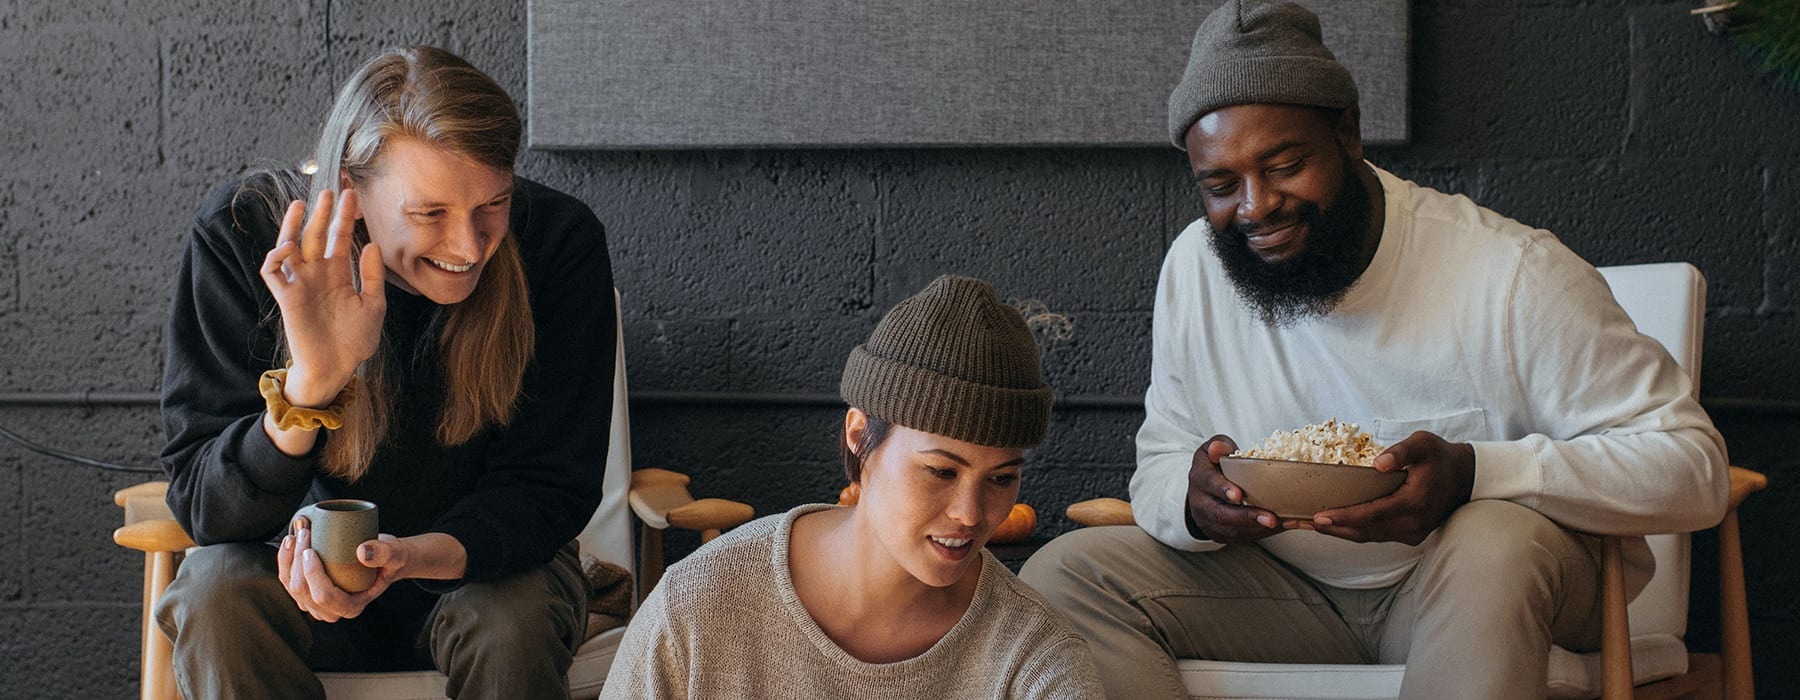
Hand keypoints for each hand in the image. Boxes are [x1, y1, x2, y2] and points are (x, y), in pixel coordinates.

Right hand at [258, 189, 385, 406]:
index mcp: (338, 274)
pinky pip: (273, 272)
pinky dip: (275, 257)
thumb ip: (372, 276)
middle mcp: (317, 274)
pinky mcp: (286, 298)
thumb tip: (372, 244)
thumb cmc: (355, 340)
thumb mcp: (374, 305)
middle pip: (316, 235)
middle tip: (330, 190)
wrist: (337, 368)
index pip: (340, 238)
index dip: (345, 217)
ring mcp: (300, 284)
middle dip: (321, 213)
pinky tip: (286, 246)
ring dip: (293, 226)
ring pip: (291, 246)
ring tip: (301, 205)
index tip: (353, 195)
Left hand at [277, 516, 396, 621]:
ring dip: (288, 558)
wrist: (384, 561)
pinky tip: (290, 542)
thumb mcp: (396, 554)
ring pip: (291, 585)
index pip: (324, 596)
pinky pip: (288, 581)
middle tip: (305, 532)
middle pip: (303, 590)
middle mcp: (331, 611)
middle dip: (297, 559)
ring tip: (296, 533)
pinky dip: (285, 560)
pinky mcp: (307, 594)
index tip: (311, 550)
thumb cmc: (389, 560)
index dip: (312, 575)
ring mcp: (316, 605)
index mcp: (351, 607)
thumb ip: (385, 553)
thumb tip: (362, 552)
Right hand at [1185, 435, 1283, 543]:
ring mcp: (1209, 522)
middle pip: (1221, 514)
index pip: (1209, 483)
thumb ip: (1219, 446)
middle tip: (1270, 518)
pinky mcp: (1220, 534)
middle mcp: (1201, 503)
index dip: (1223, 489)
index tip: (1238, 495)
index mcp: (1199, 478)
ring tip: (1281, 523)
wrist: (1200, 491)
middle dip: (1247, 517)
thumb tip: (1218, 449)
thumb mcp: (1212, 450)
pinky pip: (1240, 537)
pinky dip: (1262, 533)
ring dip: (1258, 529)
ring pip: (1232, 530)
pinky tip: (1280, 527)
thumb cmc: (1212, 467)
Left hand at [1304, 431, 1475, 544]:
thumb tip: (1379, 463)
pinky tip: (1335, 524)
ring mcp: (1411, 533)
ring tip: (1310, 525)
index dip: (1344, 517)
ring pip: (1369, 537)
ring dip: (1339, 532)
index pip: (1372, 514)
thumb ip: (1402, 451)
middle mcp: (1412, 524)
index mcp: (1414, 502)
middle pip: (1365, 531)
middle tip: (1302, 522)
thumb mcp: (1423, 444)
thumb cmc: (1440, 457)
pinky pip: (1376, 536)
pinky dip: (1354, 531)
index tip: (1319, 516)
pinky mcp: (1410, 535)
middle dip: (1332, 528)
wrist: (1465, 477)